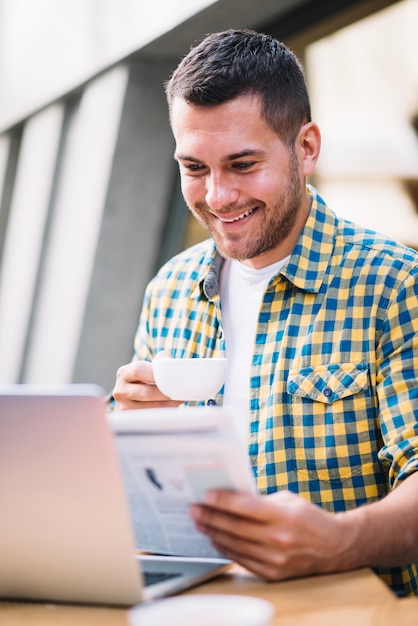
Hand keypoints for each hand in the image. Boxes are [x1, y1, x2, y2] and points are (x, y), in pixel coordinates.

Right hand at [112, 360, 181, 409]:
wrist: (137, 391)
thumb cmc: (148, 376)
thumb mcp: (152, 364)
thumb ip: (162, 359)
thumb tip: (172, 363)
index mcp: (123, 373)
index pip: (139, 371)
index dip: (156, 374)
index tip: (171, 378)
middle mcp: (120, 391)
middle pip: (146, 392)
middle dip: (165, 393)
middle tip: (179, 391)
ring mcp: (124, 406)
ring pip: (150, 407)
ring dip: (168, 404)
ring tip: (180, 399)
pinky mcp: (132, 418)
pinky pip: (151, 416)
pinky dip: (164, 412)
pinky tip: (173, 407)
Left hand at [189, 490, 354, 580]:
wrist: (335, 547)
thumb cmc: (309, 518)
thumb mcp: (288, 500)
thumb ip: (261, 500)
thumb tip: (230, 498)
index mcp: (284, 516)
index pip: (246, 508)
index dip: (224, 501)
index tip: (206, 495)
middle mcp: (279, 539)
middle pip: (236, 527)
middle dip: (212, 517)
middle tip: (194, 509)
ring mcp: (276, 559)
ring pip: (236, 545)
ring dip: (214, 533)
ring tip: (200, 523)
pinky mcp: (273, 573)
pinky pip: (243, 560)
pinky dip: (226, 549)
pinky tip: (215, 539)